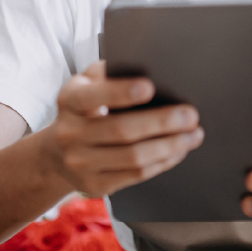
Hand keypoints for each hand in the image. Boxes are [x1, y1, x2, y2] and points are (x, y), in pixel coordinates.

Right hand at [45, 61, 203, 197]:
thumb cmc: (84, 108)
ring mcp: (80, 163)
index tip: (151, 87)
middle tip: (190, 115)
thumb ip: (108, 73)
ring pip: (133, 157)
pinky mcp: (95, 185)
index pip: (93, 96)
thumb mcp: (86, 84)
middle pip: (121, 130)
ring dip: (169, 146)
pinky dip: (162, 162)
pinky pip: (136, 175)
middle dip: (161, 122)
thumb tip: (147, 64)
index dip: (121, 92)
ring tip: (194, 134)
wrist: (57, 153)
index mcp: (68, 100)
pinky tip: (178, 150)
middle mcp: (69, 133)